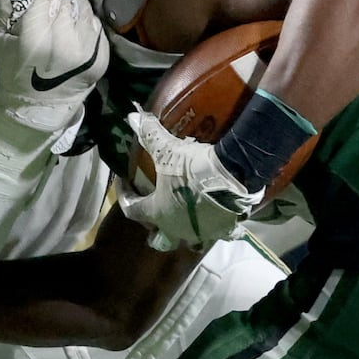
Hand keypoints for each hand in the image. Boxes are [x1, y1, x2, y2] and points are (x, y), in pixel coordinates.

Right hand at [0, 0, 108, 132]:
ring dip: (71, 12)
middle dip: (53, 6)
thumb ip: (5, 7)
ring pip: (83, 7)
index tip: (32, 11)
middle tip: (46, 21)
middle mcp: (65, 44)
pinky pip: (96, 24)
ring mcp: (87, 52)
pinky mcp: (101, 58)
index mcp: (36, 41)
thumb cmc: (14, 73)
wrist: (39, 109)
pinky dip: (84, 27)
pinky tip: (74, 39)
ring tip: (62, 28)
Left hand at [119, 109, 261, 248]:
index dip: (124, 194)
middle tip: (155, 211)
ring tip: (185, 214)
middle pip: (159, 239)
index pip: (131, 209)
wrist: (234, 176)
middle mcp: (176, 229)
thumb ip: (149, 135)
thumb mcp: (168, 150)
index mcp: (157, 212)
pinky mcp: (223, 230)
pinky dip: (215, 228)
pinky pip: (217, 234)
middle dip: (155, 229)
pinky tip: (216, 218)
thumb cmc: (193, 168)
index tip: (124, 180)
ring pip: (188, 240)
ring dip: (184, 229)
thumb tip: (132, 118)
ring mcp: (200, 233)